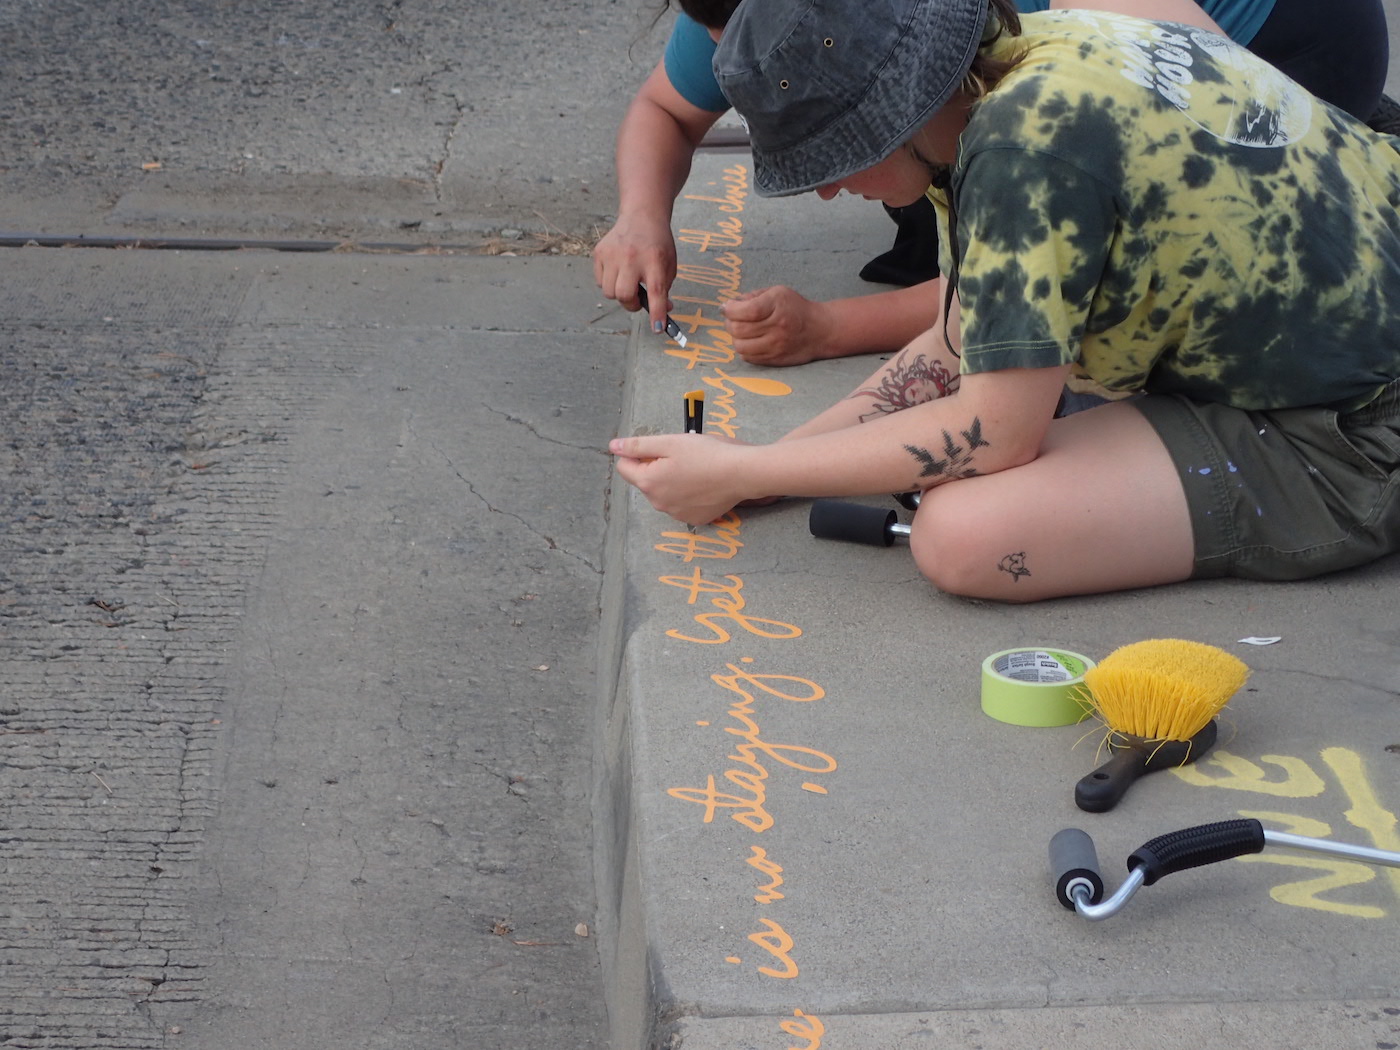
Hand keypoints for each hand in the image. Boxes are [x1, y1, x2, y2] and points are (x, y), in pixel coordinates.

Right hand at [593, 214, 676, 332]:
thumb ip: (664, 289)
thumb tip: (660, 315)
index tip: (657, 328)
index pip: (655, 291)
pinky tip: (618, 270)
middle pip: (624, 295)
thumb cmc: (657, 244)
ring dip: (619, 293)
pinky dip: (608, 282)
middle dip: (631, 304)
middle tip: (638, 300)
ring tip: (628, 281)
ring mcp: (612, 254)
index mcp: (654, 260)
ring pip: (609, 292)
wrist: (642, 216)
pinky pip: (600, 281)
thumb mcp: (669, 265)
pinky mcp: (599, 252)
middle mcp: (631, 257)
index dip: (656, 312)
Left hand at [609, 434, 756, 524]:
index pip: (625, 468)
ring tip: (695, 470)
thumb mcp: (670, 442)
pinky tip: (703, 484)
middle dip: (656, 468)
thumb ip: (638, 445)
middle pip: (646, 481)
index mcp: (649, 482)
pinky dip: (688, 495)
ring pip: (664, 494)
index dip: (638, 454)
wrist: (741, 473)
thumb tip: (613, 446)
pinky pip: (682, 505)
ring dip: (671, 482)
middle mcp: (659, 503)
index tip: (659, 448)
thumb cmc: (707, 453)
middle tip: (681, 457)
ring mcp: (677, 514)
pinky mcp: (695, 519)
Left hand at [722, 286, 836, 366]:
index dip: (729, 309)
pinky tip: (750, 341)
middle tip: (732, 318)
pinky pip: (748, 358)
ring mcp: (776, 346)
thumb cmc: (794, 308)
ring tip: (741, 330)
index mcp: (777, 304)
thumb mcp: (776, 292)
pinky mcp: (775, 360)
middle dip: (729, 322)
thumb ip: (752, 297)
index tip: (726, 307)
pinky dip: (744, 349)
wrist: (819, 330)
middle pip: (738, 330)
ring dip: (735, 338)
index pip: (745, 310)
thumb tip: (728, 306)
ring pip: (740, 346)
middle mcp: (777, 327)